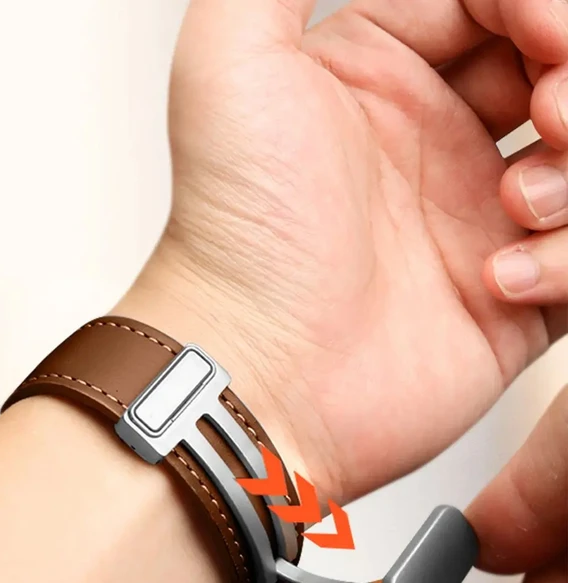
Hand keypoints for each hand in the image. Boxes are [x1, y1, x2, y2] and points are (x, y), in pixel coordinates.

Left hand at [117, 0, 567, 501]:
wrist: (255, 364)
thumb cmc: (235, 230)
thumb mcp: (230, 61)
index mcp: (377, 78)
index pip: (494, 2)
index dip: (534, 3)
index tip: (541, 31)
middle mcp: (428, 144)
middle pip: (553, 70)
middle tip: (547, 114)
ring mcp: (470, 221)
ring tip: (516, 202)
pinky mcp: (506, 297)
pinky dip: (567, 257)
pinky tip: (500, 279)